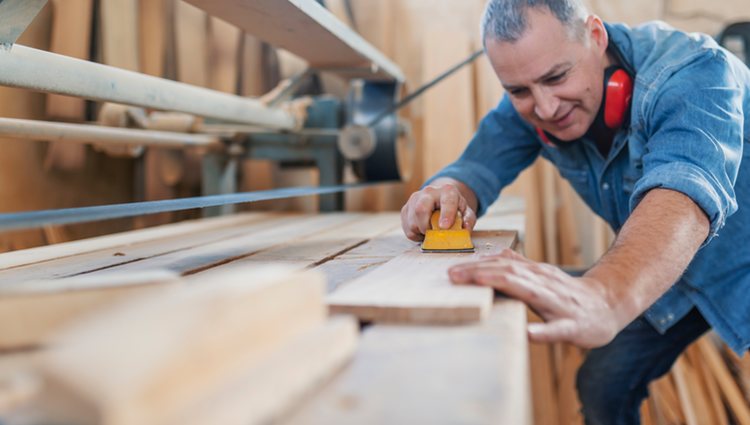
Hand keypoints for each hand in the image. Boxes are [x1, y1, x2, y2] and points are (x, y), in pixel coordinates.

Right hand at [400, 182, 476, 241]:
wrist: (439, 199)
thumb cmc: (454, 207)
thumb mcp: (466, 212)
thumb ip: (468, 220)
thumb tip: (465, 229)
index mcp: (447, 191)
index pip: (447, 201)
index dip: (446, 214)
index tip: (444, 227)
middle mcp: (428, 192)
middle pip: (421, 209)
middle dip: (426, 226)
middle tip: (433, 233)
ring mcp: (414, 199)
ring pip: (412, 222)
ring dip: (422, 232)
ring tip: (431, 231)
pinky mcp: (406, 209)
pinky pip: (407, 228)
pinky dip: (416, 234)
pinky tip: (423, 231)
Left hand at [448, 249, 622, 347]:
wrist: (609, 305)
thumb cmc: (568, 294)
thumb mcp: (542, 276)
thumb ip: (520, 266)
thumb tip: (494, 254)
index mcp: (536, 274)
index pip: (502, 266)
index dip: (476, 266)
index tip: (451, 270)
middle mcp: (545, 284)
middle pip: (509, 274)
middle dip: (479, 273)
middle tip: (452, 276)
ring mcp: (559, 304)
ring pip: (529, 292)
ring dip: (502, 286)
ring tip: (477, 284)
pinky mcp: (573, 326)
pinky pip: (557, 329)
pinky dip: (543, 332)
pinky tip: (528, 335)